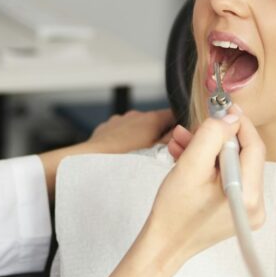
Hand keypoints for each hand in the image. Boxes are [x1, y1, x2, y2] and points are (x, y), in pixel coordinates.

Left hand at [38, 108, 174, 199]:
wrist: (90, 162)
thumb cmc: (123, 161)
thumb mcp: (156, 156)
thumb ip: (173, 143)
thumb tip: (185, 136)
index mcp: (151, 119)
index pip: (174, 115)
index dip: (180, 127)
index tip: (182, 139)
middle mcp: (135, 115)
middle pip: (155, 122)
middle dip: (159, 135)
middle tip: (161, 154)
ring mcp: (119, 120)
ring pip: (136, 127)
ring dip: (140, 138)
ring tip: (139, 158)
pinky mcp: (105, 129)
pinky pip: (120, 133)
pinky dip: (123, 141)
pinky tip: (122, 157)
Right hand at [90, 107, 266, 276]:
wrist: (163, 244)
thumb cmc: (173, 212)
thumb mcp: (190, 166)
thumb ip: (211, 136)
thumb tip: (229, 117)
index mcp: (249, 196)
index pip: (254, 147)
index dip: (239, 123)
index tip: (223, 108)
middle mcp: (254, 205)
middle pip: (242, 156)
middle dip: (215, 138)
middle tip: (192, 128)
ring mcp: (246, 209)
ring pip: (230, 165)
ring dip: (206, 150)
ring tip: (179, 141)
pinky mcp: (235, 210)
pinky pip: (226, 177)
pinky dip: (207, 164)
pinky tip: (184, 155)